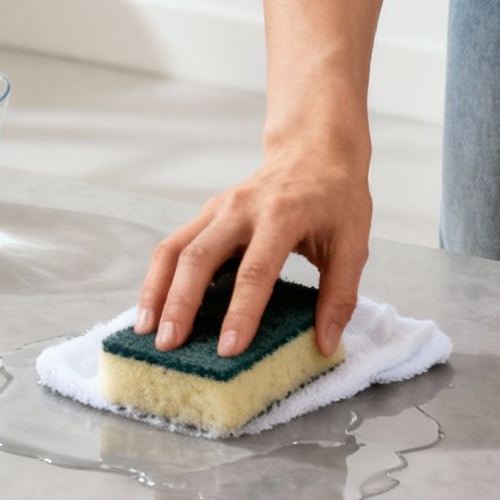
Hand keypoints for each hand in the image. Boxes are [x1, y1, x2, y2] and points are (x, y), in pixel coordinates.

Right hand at [134, 132, 370, 357]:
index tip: (228, 350)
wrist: (314, 150)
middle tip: (168, 345)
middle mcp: (240, 209)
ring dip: (156, 290)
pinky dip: (159, 277)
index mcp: (281, 216)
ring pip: (173, 249)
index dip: (240, 313)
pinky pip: (173, 246)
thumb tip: (325, 344)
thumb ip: (340, 295)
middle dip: (180, 304)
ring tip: (146, 329)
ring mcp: (217, 208)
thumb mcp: (354, 243)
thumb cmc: (336, 199)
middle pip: (198, 258)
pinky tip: (154, 306)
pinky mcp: (206, 214)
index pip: (255, 271)